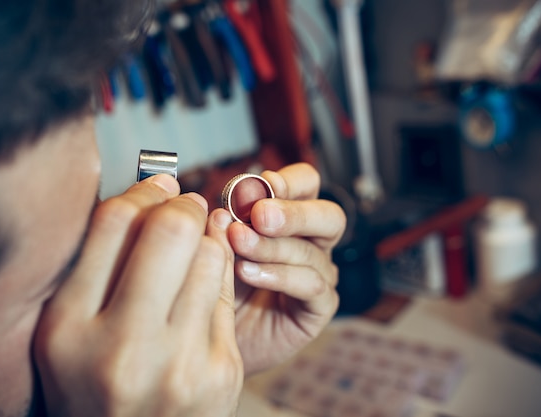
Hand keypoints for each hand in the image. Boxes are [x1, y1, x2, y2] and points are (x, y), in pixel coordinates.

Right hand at [34, 175, 242, 416]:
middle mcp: (122, 348)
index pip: (111, 224)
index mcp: (67, 330)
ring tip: (195, 248)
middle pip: (170, 230)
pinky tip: (205, 284)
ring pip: (210, 255)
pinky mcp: (221, 373)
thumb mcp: (69, 332)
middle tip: (186, 205)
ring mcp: (179, 363)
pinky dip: (221, 276)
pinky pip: (228, 293)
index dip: (142, 192)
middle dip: (184, 205)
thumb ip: (95, 265)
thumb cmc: (95, 384)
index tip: (157, 187)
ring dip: (206, 240)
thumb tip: (156, 190)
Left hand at [207, 163, 344, 374]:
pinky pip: (311, 285)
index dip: (290, 181)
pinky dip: (279, 275)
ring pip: (311, 251)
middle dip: (293, 212)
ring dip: (272, 246)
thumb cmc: (217, 284)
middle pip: (328, 215)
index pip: (308, 184)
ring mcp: (319, 275)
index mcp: (291, 217)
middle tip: (259, 214)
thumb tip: (223, 209)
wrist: (212, 335)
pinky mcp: (319, 307)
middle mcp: (312, 242)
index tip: (262, 183)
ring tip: (238, 245)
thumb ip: (224, 225)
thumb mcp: (217, 246)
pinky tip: (249, 273)